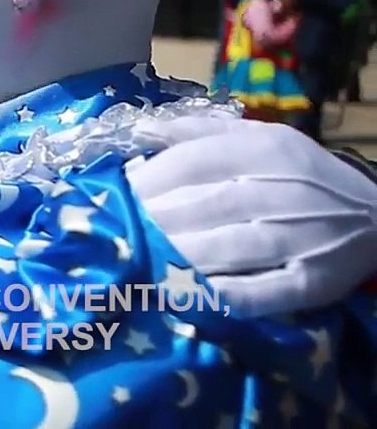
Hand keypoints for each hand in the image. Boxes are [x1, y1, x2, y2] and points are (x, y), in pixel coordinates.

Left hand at [127, 116, 376, 317]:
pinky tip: (188, 296)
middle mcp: (283, 190)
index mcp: (266, 151)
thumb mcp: (260, 139)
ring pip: (229, 247)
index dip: (148, 180)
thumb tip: (140, 131)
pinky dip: (224, 296)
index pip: (194, 162)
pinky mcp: (313, 281)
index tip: (116, 195)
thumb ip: (198, 132)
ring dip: (178, 256)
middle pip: (205, 206)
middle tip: (118, 234)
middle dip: (154, 221)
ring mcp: (301, 238)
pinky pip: (263, 291)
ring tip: (139, 263)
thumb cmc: (303, 175)